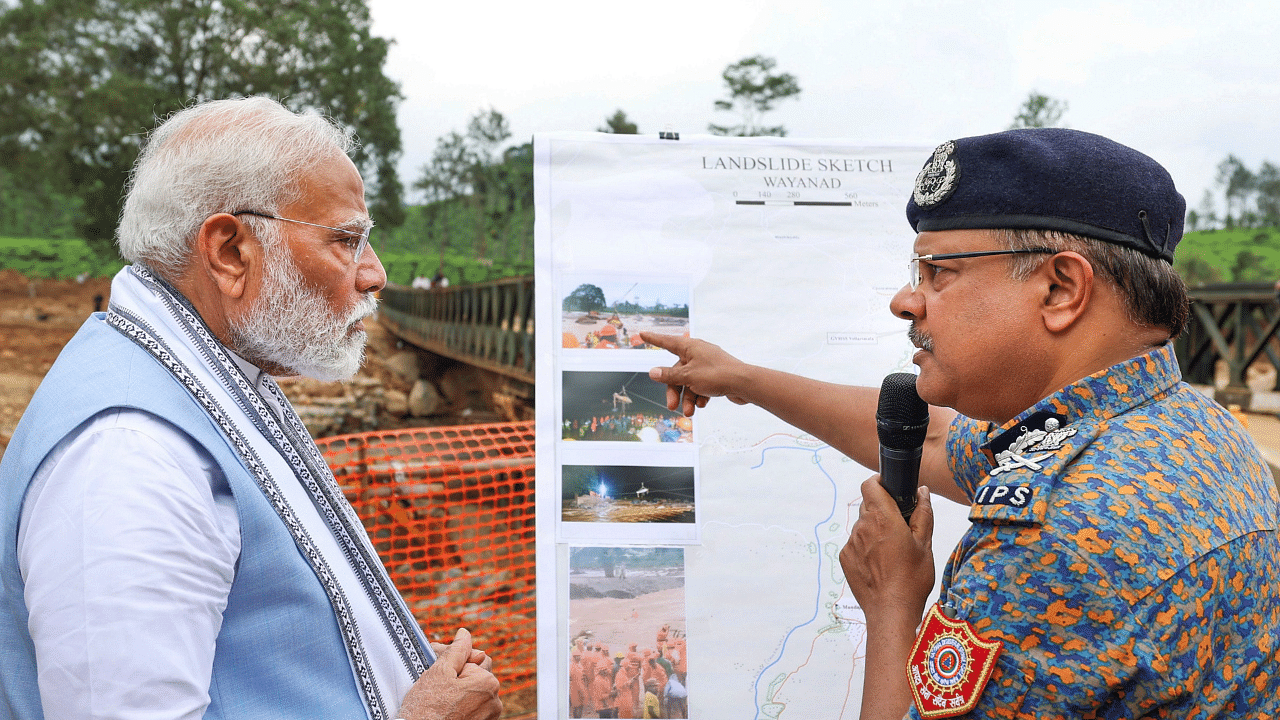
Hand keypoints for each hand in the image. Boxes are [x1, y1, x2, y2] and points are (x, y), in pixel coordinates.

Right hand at [397, 628, 501, 719]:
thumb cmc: (426, 708)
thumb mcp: (439, 672)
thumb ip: (456, 650)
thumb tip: (465, 634)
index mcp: (488, 682)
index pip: (475, 658)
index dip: (454, 661)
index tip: (436, 667)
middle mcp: (494, 701)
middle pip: (476, 675)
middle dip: (458, 674)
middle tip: (435, 681)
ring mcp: (488, 717)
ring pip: (473, 692)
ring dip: (459, 690)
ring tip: (438, 697)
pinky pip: (472, 708)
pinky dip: (460, 705)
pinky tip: (445, 709)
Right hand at [641, 333, 749, 415]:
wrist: (745, 385)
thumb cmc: (717, 375)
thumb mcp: (688, 377)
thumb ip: (669, 376)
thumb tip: (652, 372)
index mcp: (691, 347)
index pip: (667, 342)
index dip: (653, 339)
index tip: (642, 334)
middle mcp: (698, 353)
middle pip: (677, 372)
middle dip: (675, 391)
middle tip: (671, 406)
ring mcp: (707, 365)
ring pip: (689, 382)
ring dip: (688, 398)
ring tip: (690, 412)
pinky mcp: (715, 376)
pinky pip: (701, 386)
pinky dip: (700, 396)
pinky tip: (702, 404)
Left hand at [840, 478, 935, 626]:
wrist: (891, 611)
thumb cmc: (911, 579)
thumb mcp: (925, 544)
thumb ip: (923, 514)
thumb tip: (922, 492)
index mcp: (882, 518)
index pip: (870, 485)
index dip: (879, 483)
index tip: (890, 488)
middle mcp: (862, 527)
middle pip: (868, 506)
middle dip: (882, 511)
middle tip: (899, 527)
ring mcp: (851, 543)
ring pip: (862, 526)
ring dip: (874, 531)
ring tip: (891, 551)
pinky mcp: (845, 558)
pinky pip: (856, 544)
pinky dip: (866, 547)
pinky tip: (881, 563)